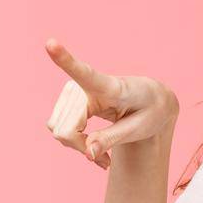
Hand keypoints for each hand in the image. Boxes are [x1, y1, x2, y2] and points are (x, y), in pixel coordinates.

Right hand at [43, 37, 177, 169]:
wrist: (152, 101)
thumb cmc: (150, 111)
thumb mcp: (138, 129)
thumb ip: (111, 140)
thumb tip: (87, 155)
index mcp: (112, 87)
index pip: (85, 74)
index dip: (65, 59)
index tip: (50, 43)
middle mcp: (87, 85)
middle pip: (66, 129)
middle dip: (81, 148)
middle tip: (106, 160)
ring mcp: (75, 89)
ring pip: (59, 130)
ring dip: (78, 146)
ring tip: (102, 151)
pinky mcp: (69, 96)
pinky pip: (58, 128)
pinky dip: (73, 142)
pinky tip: (92, 145)